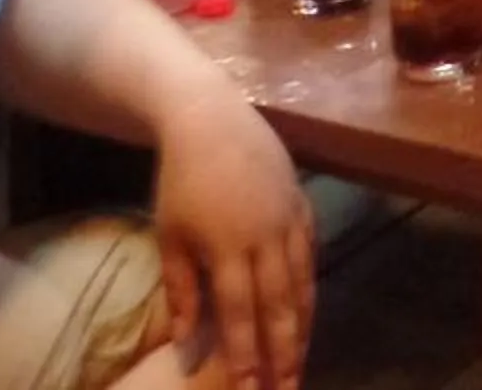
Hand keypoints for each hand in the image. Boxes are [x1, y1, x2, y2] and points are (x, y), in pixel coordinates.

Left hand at [153, 89, 315, 387]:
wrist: (210, 117)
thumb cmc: (181, 180)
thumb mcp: (169, 235)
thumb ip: (181, 291)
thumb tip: (185, 346)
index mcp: (228, 247)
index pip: (240, 315)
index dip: (246, 357)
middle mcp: (266, 237)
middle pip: (279, 307)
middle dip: (284, 354)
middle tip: (288, 388)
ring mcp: (289, 220)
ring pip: (303, 284)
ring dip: (303, 328)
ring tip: (302, 362)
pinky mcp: (302, 205)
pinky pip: (312, 255)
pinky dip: (310, 288)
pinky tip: (308, 311)